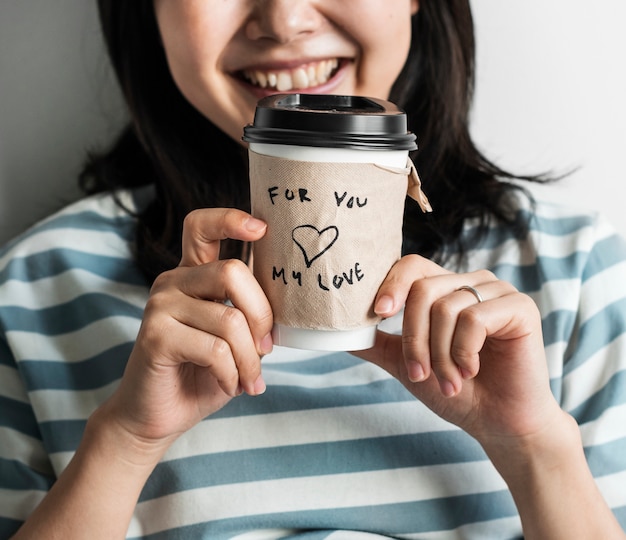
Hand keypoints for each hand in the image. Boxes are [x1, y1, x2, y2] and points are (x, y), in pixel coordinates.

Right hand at [105, 208, 272, 446]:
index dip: (231, 219)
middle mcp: (173, 282)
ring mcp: (160, 306)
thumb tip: (286, 300)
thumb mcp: (233, 338)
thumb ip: (248, 312)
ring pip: (230, 320)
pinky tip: (229, 385)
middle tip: (267, 348)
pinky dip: (232, 374)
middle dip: (262, 315)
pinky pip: (215, 349)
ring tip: (250, 379)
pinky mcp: (155, 335)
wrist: (159, 416)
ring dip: (250, 359)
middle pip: (232, 272)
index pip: (202, 226)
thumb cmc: (202, 374)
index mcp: (193, 275)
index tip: (262, 228)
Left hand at [354, 254, 562, 446]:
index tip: (378, 314)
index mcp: (444, 289)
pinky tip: (471, 371)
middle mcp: (469, 282)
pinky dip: (464, 351)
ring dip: (440, 354)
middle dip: (414, 338)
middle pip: (422, 289)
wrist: (497, 422)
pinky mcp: (520, 306)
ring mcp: (496, 291)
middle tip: (420, 374)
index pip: (410, 266)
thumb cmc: (454, 390)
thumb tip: (336, 333)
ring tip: (450, 381)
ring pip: (445, 306)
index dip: (391, 285)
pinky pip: (474, 317)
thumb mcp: (407, 364)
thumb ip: (377, 344)